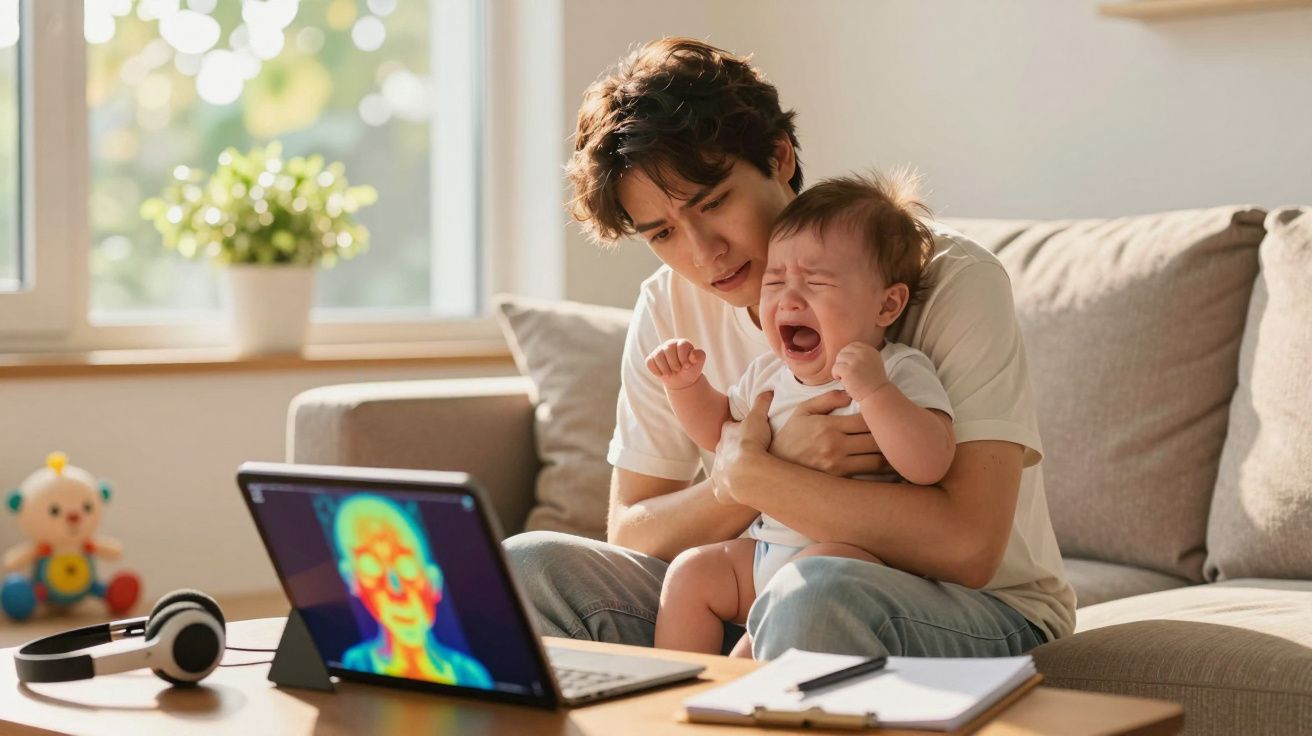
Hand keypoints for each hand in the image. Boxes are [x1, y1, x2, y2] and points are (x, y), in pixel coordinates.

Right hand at [646, 339, 705, 389]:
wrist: (681, 380)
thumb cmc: (690, 369)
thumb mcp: (699, 363)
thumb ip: (700, 356)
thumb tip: (693, 354)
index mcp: (682, 343)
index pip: (681, 346)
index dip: (683, 358)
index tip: (686, 366)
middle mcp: (669, 344)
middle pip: (667, 350)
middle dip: (673, 364)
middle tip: (677, 370)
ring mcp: (659, 351)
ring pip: (657, 356)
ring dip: (665, 369)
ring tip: (670, 373)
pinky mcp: (651, 358)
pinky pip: (650, 363)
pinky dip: (656, 371)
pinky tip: (663, 373)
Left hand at [711, 391, 774, 504]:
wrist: (745, 471)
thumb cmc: (751, 443)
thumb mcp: (758, 418)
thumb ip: (762, 403)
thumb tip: (768, 390)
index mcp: (726, 434)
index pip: (729, 429)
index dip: (736, 429)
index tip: (744, 431)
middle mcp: (719, 453)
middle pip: (724, 450)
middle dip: (732, 451)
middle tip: (746, 455)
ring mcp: (718, 472)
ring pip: (722, 470)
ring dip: (730, 471)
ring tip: (744, 475)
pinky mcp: (720, 491)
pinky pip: (722, 491)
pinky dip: (728, 490)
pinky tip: (738, 493)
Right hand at [772, 390, 891, 476]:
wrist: (773, 466)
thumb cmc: (791, 435)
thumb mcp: (803, 411)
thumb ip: (827, 399)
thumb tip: (850, 393)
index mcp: (829, 426)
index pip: (865, 419)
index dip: (881, 416)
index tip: (889, 414)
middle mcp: (836, 446)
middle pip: (875, 440)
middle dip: (891, 435)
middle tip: (901, 431)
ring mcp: (838, 465)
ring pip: (876, 461)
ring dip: (891, 455)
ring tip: (901, 449)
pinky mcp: (839, 480)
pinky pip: (867, 476)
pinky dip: (881, 471)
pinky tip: (891, 467)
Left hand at [832, 341, 889, 401]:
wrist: (877, 395)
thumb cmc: (873, 382)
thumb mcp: (872, 363)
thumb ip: (862, 355)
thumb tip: (846, 352)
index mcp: (870, 350)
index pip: (852, 345)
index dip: (848, 355)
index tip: (850, 366)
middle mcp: (864, 353)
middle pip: (844, 351)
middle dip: (842, 362)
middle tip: (847, 374)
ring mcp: (856, 361)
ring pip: (838, 359)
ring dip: (840, 369)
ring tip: (846, 378)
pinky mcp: (848, 370)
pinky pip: (835, 368)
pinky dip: (836, 375)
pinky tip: (844, 382)